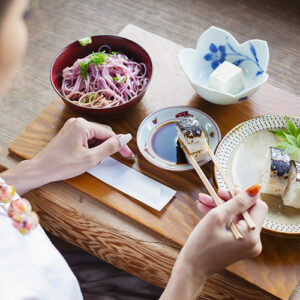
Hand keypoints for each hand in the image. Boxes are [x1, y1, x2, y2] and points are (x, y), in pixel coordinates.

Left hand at [1, 117, 132, 193]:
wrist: (41, 169)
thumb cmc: (62, 164)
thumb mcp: (91, 158)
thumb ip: (110, 147)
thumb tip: (124, 139)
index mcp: (83, 125)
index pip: (109, 133)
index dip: (120, 144)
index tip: (128, 153)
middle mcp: (77, 122)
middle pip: (102, 133)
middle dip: (109, 146)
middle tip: (116, 157)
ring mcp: (72, 127)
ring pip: (95, 136)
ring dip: (99, 148)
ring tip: (94, 160)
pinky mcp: (70, 133)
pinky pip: (87, 137)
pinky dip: (91, 147)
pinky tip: (88, 157)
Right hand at [161, 185, 267, 299]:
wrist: (192, 268)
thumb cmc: (202, 244)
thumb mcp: (217, 217)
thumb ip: (237, 202)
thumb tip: (255, 190)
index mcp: (252, 236)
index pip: (258, 206)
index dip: (244, 196)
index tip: (228, 190)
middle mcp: (253, 242)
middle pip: (245, 211)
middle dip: (227, 200)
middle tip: (214, 193)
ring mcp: (245, 244)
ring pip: (236, 216)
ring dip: (220, 206)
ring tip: (203, 200)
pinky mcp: (237, 245)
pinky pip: (231, 225)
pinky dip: (220, 216)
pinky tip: (205, 208)